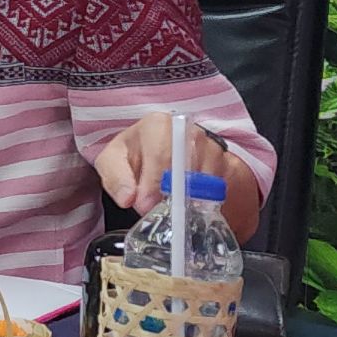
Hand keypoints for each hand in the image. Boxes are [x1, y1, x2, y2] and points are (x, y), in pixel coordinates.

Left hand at [94, 112, 233, 213]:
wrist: (157, 155)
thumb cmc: (133, 156)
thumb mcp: (112, 163)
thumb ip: (116, 179)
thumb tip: (128, 198)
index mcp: (158, 125)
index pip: (161, 154)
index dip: (153, 183)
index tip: (145, 205)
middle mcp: (188, 132)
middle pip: (187, 166)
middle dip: (173, 194)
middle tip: (163, 211)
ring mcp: (209, 146)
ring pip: (207, 178)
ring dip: (190, 199)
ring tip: (176, 209)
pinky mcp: (224, 163)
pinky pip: (221, 187)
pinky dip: (206, 201)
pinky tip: (191, 206)